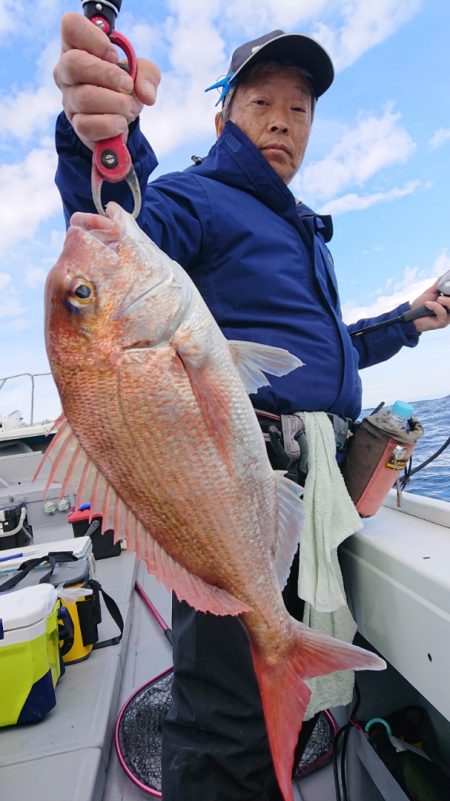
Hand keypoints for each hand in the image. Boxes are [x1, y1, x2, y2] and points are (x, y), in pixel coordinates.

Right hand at [53, 12, 160, 149]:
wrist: (121, 117)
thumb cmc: (124, 86)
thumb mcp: (142, 72)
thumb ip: (148, 74)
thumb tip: (145, 95)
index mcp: (78, 47)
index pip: (71, 26)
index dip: (94, 38)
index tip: (115, 56)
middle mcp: (66, 71)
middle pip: (74, 63)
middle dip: (108, 75)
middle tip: (128, 86)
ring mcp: (69, 99)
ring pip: (85, 97)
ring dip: (117, 104)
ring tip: (130, 108)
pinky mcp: (77, 125)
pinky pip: (88, 125)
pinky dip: (111, 125)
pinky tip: (120, 123)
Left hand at [410, 276, 449, 332]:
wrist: (410, 315)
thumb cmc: (421, 304)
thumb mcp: (431, 292)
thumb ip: (439, 285)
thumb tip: (444, 275)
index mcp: (449, 304)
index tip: (449, 286)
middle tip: (444, 294)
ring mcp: (447, 318)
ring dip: (447, 301)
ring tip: (439, 298)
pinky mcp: (441, 323)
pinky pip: (443, 313)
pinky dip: (436, 306)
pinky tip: (428, 304)